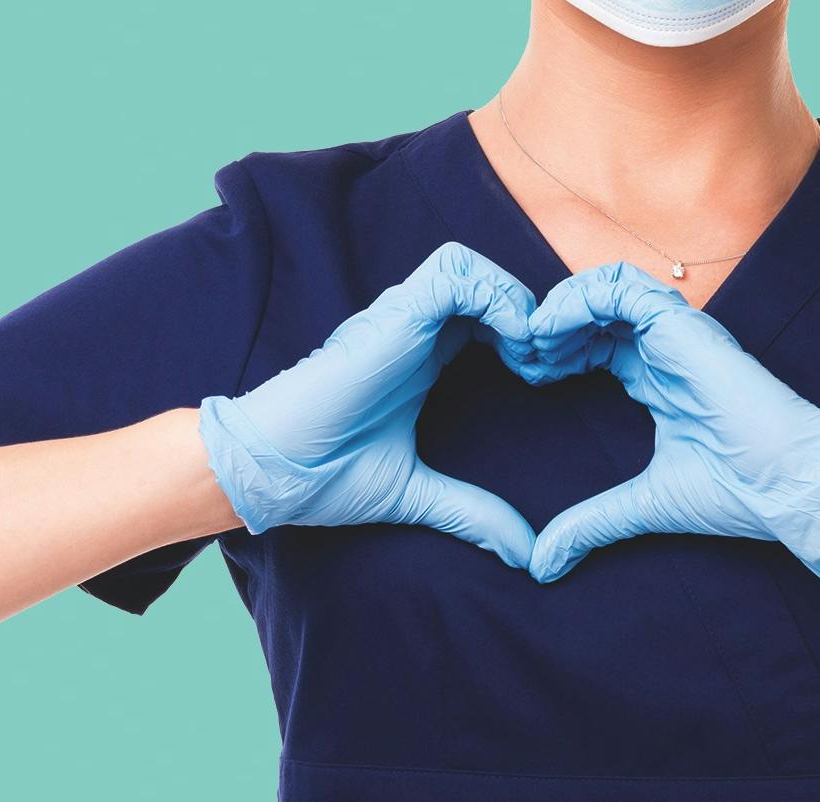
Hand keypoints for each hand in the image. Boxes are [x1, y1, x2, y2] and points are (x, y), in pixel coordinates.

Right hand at [196, 240, 541, 567]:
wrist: (271, 471)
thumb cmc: (324, 474)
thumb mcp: (418, 494)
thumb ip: (472, 513)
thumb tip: (523, 554)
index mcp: (421, 358)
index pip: (484, 316)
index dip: (523, 336)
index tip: (543, 381)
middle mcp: (413, 330)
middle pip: (484, 281)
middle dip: (529, 311)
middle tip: (547, 364)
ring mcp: (402, 319)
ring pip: (470, 266)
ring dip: (512, 298)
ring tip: (530, 352)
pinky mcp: (394, 316)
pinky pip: (455, 276)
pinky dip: (495, 299)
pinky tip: (513, 343)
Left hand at [518, 260, 819, 590]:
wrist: (788, 485)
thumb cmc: (737, 491)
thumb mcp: (644, 505)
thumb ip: (592, 523)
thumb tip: (542, 564)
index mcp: (660, 378)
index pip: (597, 344)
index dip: (556, 353)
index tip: (528, 378)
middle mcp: (666, 349)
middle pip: (594, 311)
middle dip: (549, 327)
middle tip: (518, 355)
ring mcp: (676, 333)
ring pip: (605, 287)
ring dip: (560, 307)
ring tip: (532, 340)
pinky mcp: (682, 324)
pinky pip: (621, 287)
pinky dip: (579, 299)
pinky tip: (551, 330)